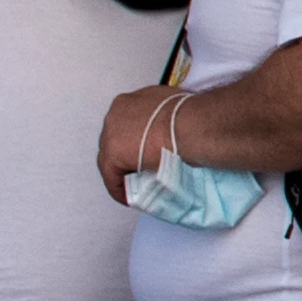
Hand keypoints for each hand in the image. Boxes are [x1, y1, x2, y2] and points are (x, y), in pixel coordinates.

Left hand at [99, 84, 185, 201]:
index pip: (125, 125)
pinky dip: (120, 189)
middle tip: (141, 169)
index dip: (134, 141)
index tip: (145, 152)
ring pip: (110, 159)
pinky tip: (131, 198)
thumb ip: (163, 116)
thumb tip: (170, 129)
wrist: (191, 126)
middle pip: (114, 140)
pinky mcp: (112, 155)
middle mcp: (114, 114)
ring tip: (138, 186)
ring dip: (123, 172)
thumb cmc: (191, 117)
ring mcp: (109, 134)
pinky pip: (111, 177)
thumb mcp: (173, 108)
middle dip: (126, 154)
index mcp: (128, 101)